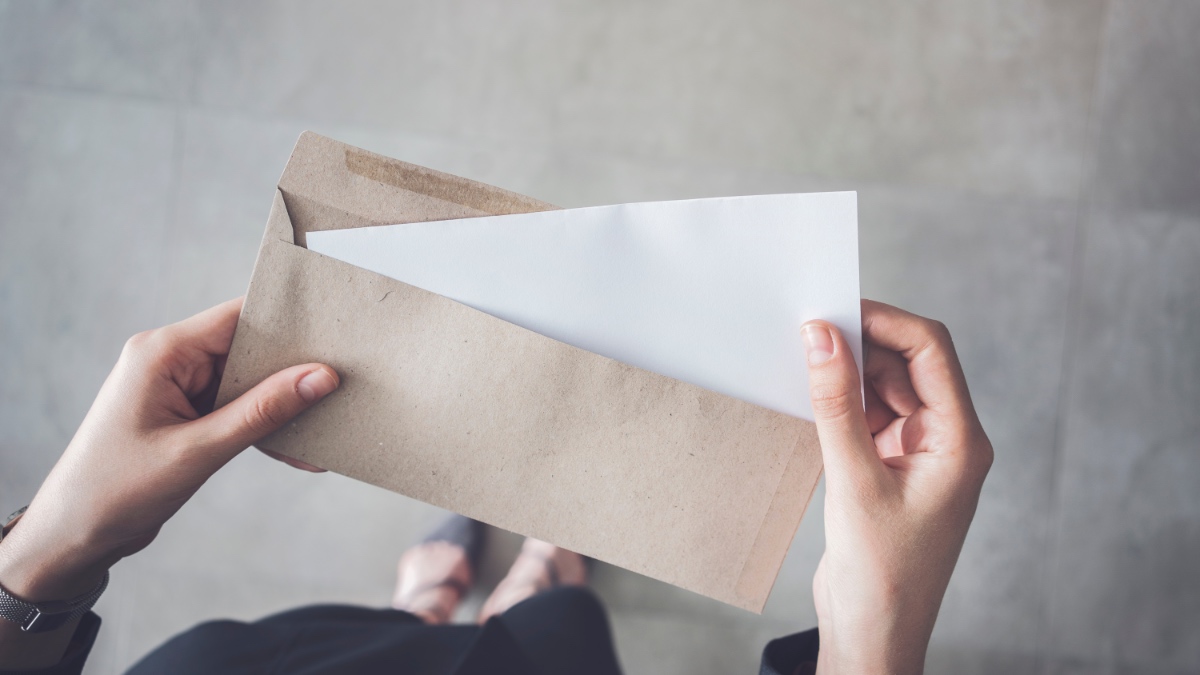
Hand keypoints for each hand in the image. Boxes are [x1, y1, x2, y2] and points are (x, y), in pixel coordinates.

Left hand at [0, 298, 338, 605]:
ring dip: (283, 404)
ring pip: (248, 381)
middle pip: (248, 347)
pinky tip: (297, 450)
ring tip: (325, 422)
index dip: (288, 322)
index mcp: (163, 352)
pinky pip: (238, 408)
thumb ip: (262, 411)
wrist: (72, 537)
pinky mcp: (186, 414)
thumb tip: (319, 377)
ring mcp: (178, 387)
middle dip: (293, 369)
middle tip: (342, 384)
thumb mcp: (198, 450)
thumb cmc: (115, 491)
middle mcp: (171, 360)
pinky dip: (265, 427)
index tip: (335, 333)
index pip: (238, 317)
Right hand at [802, 301, 991, 674]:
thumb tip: (822, 338)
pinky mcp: (892, 468)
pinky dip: (842, 402)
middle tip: (809, 332)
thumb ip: (836, 405)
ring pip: (887, 387)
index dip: (884, 322)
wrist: (876, 634)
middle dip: (862, 344)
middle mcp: (947, 440)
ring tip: (804, 363)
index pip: (931, 351)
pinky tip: (811, 398)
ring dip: (850, 373)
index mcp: (960, 441)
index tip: (835, 309)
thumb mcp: (854, 482)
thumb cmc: (882, 575)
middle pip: (908, 364)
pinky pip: (869, 416)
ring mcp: (920, 454)